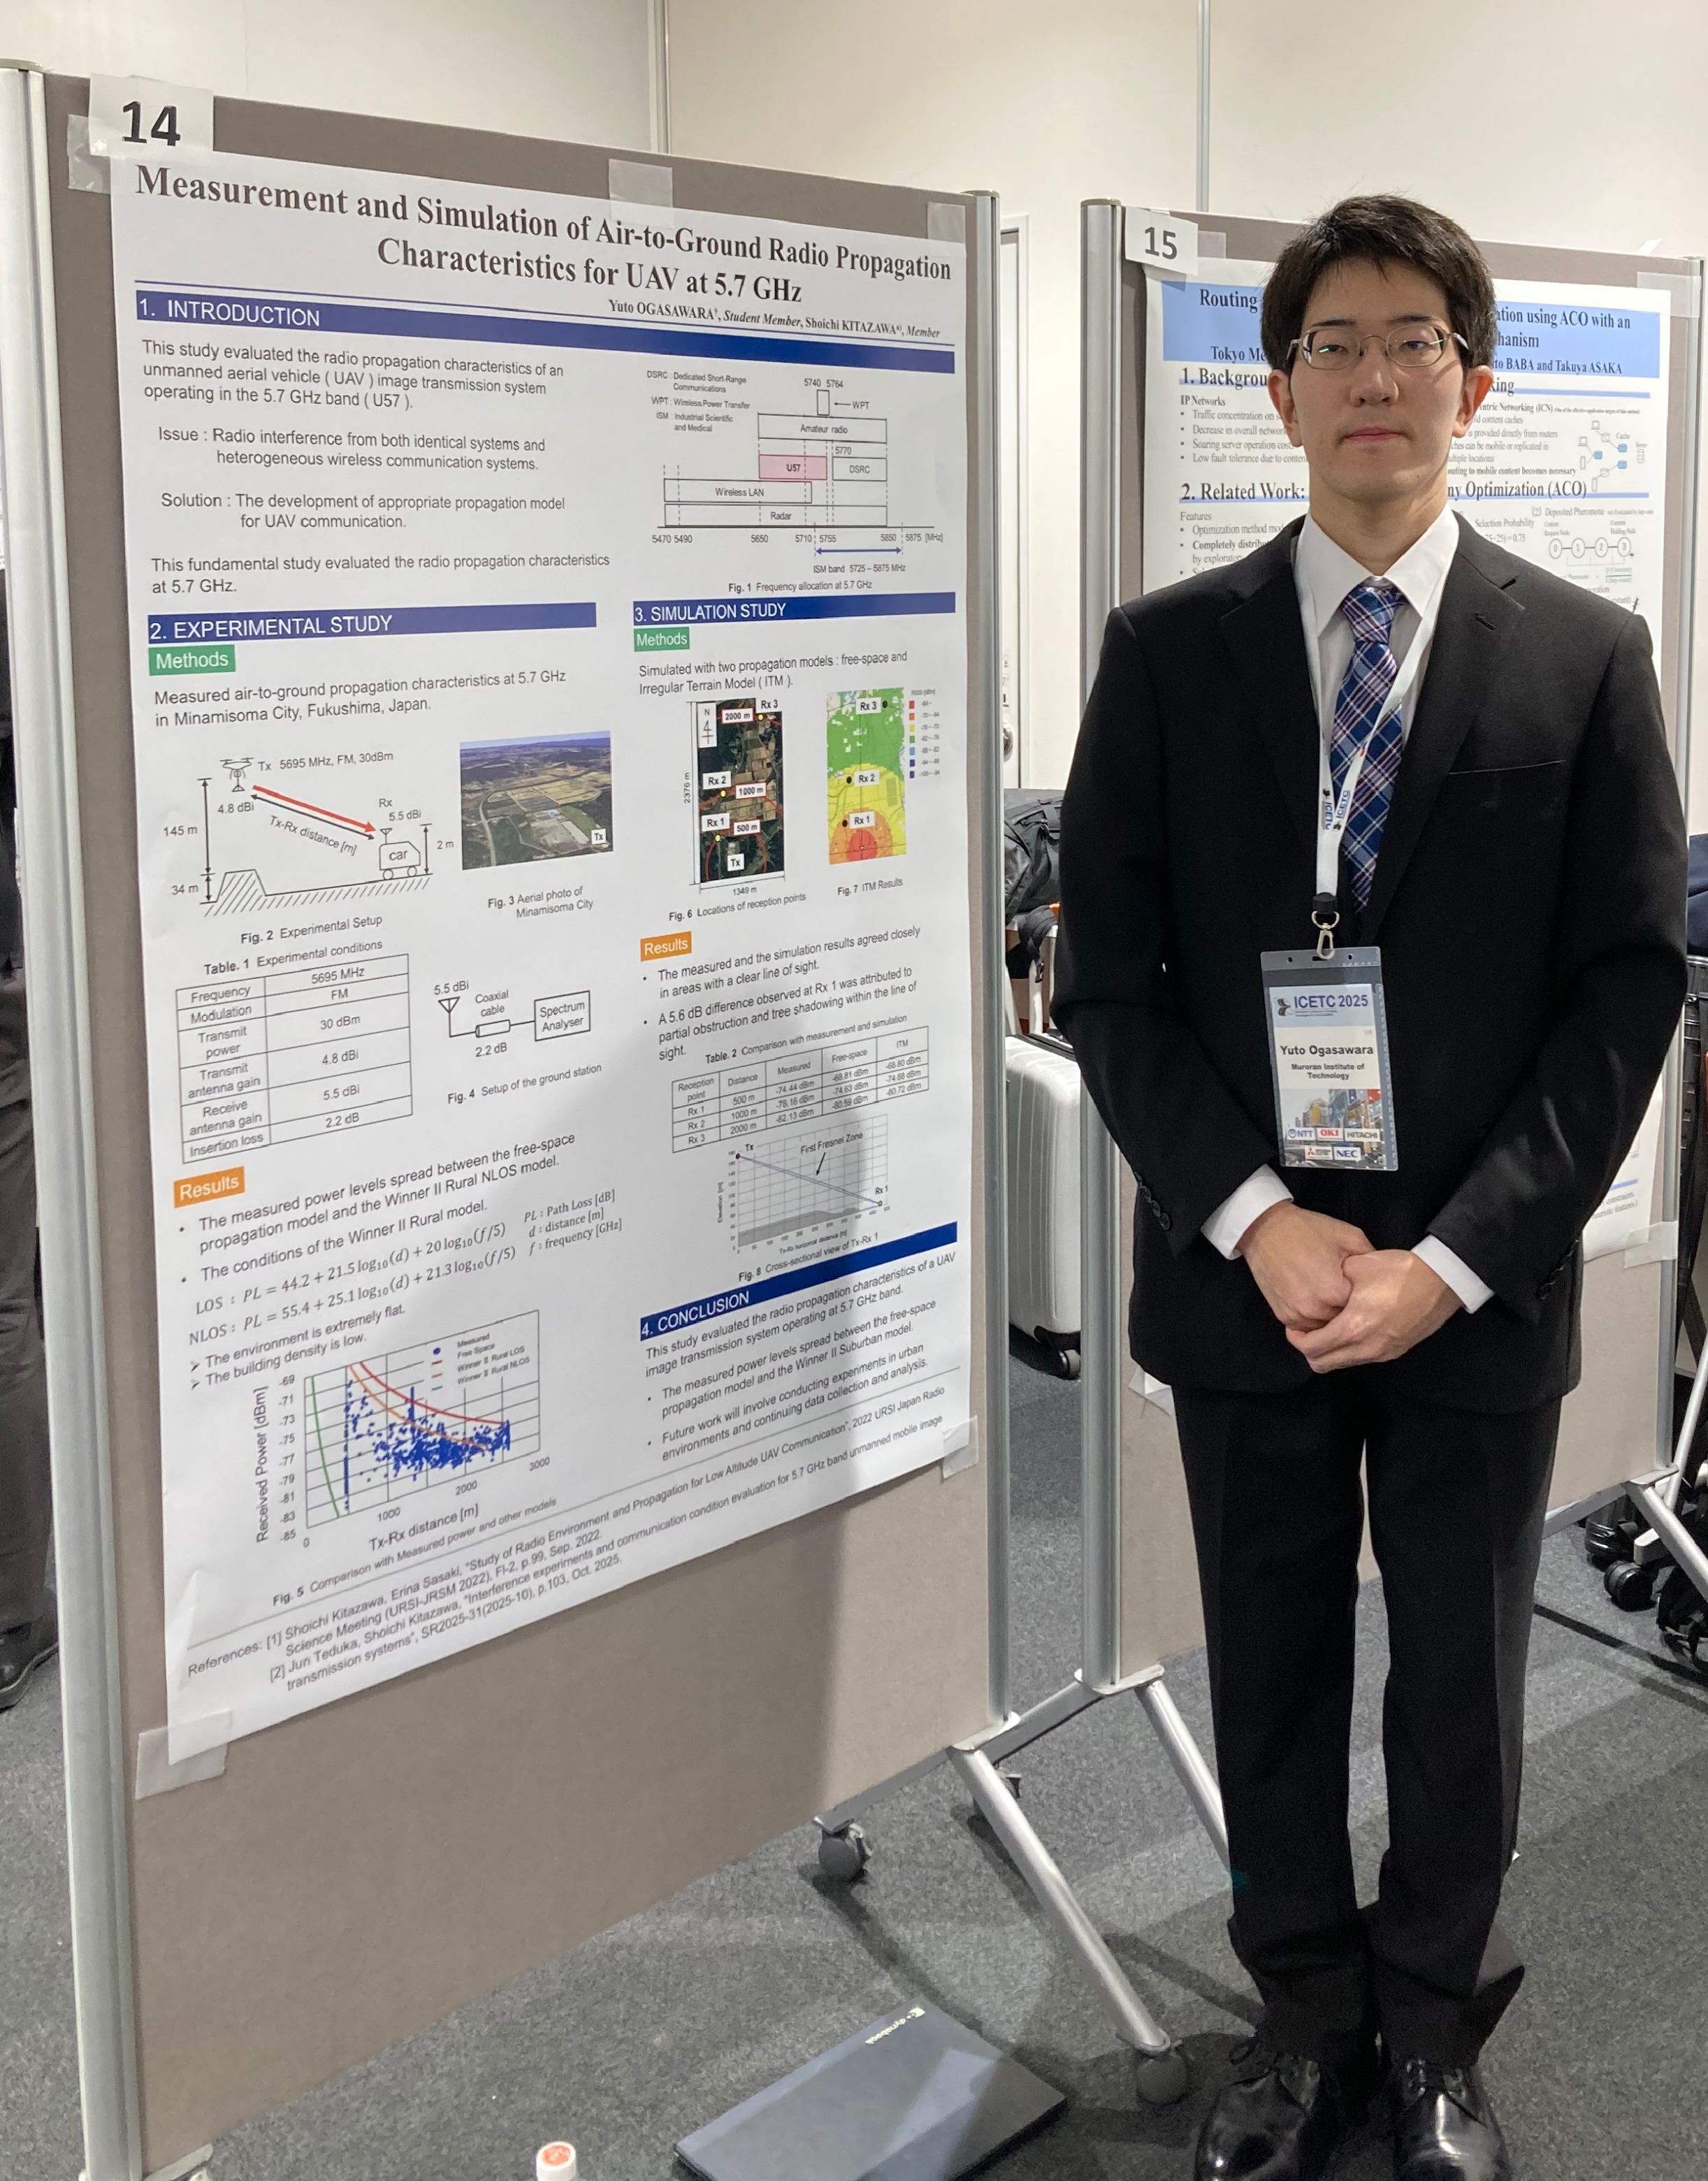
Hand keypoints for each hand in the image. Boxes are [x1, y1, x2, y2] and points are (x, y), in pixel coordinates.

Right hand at [1239, 1201, 1373, 1330]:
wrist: (1265, 1229)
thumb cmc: (1309, 1230)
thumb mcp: (1350, 1236)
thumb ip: (1371, 1260)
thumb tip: (1386, 1278)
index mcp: (1334, 1291)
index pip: (1362, 1310)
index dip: (1367, 1301)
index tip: (1371, 1294)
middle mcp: (1314, 1309)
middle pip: (1344, 1323)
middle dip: (1350, 1312)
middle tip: (1353, 1297)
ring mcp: (1296, 1316)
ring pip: (1325, 1329)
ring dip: (1332, 1318)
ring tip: (1334, 1300)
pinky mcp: (1283, 1317)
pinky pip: (1307, 1328)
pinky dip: (1314, 1319)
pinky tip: (1318, 1302)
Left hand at [1286, 1249, 1461, 1371]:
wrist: (1443, 1281)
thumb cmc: (1400, 1270)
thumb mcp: (1358, 1266)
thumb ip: (1331, 1279)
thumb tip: (1315, 1287)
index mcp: (1353, 1328)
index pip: (1311, 1348)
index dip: (1296, 1339)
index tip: (1294, 1326)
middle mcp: (1366, 1348)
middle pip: (1322, 1364)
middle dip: (1309, 1349)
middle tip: (1307, 1330)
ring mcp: (1382, 1354)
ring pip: (1342, 1363)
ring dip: (1329, 1351)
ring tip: (1328, 1327)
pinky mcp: (1395, 1352)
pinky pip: (1360, 1359)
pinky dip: (1348, 1349)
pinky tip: (1350, 1328)